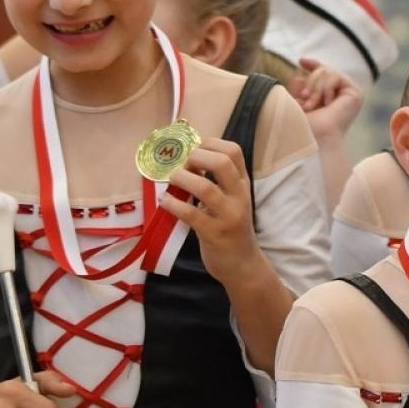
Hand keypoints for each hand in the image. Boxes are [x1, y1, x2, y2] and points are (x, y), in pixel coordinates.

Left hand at [162, 139, 260, 286]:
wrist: (242, 264)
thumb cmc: (230, 228)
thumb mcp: (231, 200)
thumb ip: (216, 180)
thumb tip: (187, 158)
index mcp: (242, 184)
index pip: (233, 150)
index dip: (209, 143)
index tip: (194, 152)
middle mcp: (239, 196)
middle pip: (222, 162)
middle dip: (195, 157)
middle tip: (183, 166)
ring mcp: (228, 216)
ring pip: (205, 188)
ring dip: (182, 179)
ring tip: (172, 182)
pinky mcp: (214, 234)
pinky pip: (191, 214)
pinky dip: (173, 204)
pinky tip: (165, 202)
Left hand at [291, 58, 362, 140]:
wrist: (313, 137)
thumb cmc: (301, 124)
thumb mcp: (297, 98)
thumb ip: (301, 81)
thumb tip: (302, 62)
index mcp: (327, 99)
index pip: (323, 74)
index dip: (313, 65)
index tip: (301, 61)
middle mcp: (340, 97)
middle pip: (323, 70)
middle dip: (310, 82)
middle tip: (305, 100)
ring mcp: (349, 95)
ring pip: (327, 72)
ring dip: (315, 88)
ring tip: (312, 105)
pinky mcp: (355, 94)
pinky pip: (335, 76)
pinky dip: (325, 88)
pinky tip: (327, 103)